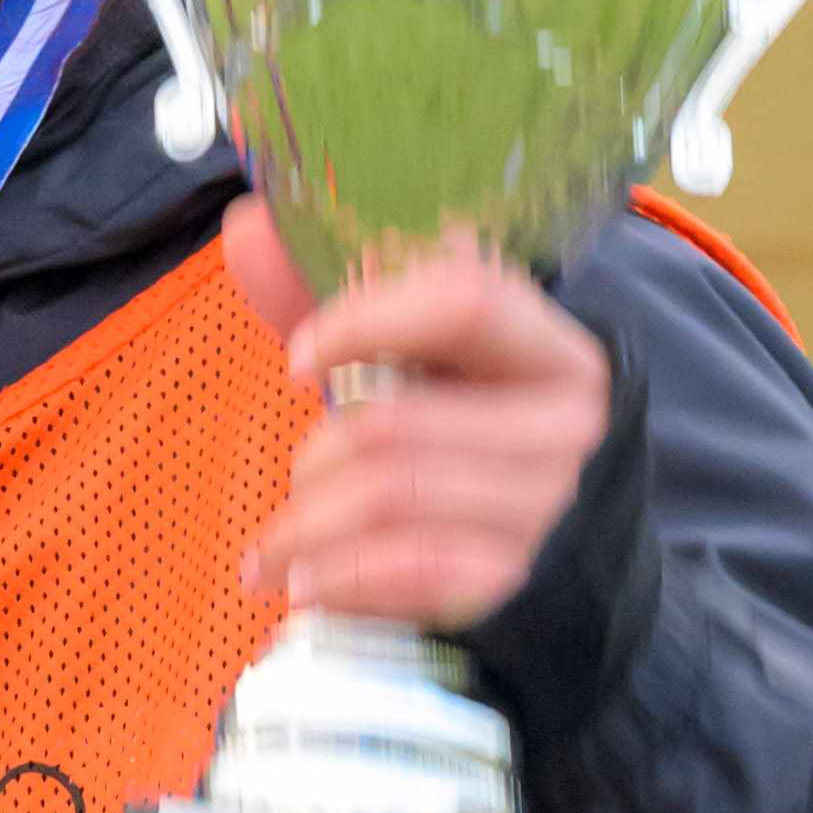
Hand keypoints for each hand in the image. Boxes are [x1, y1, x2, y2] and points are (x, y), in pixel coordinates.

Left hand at [226, 203, 612, 632]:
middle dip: (317, 457)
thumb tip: (248, 228)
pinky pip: (405, 570)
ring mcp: (544, 508)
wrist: (553, 563)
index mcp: (550, 350)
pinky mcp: (513, 580)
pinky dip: (337, 578)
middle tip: (295, 480)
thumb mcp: (422, 372)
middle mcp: (564, 425)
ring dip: (309, 526)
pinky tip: (304, 584)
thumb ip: (345, 307)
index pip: (465, 301)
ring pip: (391, 496)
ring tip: (278, 550)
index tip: (300, 360)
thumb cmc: (467, 449)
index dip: (366, 321)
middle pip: (400, 421)